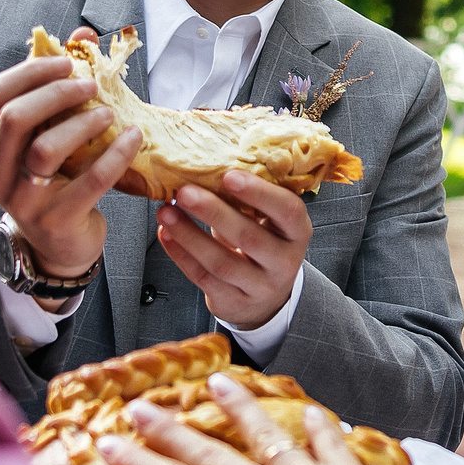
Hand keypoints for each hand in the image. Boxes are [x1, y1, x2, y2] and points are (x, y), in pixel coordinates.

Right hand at [0, 27, 143, 279]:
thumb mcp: (48, 134)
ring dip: (81, 123)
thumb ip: (58, 85)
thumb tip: (82, 34)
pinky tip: (133, 137)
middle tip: (90, 84)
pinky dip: (114, 155)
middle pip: (15, 119)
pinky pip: (88, 183)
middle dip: (55, 93)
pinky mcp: (56, 221)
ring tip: (107, 112)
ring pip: (44, 150)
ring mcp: (22, 201)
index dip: (31, 72)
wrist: (60, 243)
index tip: (67, 61)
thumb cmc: (55, 178)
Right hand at [101, 372, 463, 464]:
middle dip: (165, 428)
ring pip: (264, 431)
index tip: (108, 442)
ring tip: (218, 381)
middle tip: (138, 407)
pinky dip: (316, 423)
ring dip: (236, 404)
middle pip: (204, 452)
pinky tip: (308, 410)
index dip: (134, 463)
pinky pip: (328, 440)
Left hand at [156, 170, 312, 330]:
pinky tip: (166, 234)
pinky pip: (203, 278)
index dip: (260, 193)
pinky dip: (180, 254)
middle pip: (249, 237)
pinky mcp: (233, 302)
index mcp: (297, 232)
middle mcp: (284, 262)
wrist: (265, 298)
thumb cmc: (262, 244)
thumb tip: (211, 162)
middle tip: (185, 191)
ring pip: (221, 262)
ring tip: (167, 212)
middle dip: (214, 212)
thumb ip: (250, 199)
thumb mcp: (268, 222)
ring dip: (189, 234)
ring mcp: (259, 287)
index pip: (288, 210)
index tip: (229, 176)